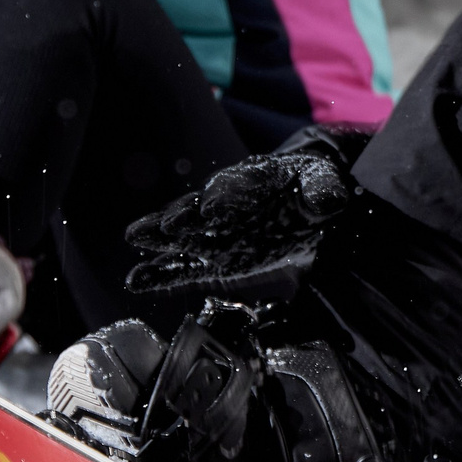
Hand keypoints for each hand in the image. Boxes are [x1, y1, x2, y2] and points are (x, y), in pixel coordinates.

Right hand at [120, 146, 355, 303]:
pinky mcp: (213, 259)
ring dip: (160, 239)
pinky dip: (160, 273)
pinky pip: (184, 267)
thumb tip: (327, 200)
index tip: (213, 206)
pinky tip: (136, 280)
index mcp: (252, 181)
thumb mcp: (322, 182)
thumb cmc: (309, 186)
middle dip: (185, 217)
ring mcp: (215, 233)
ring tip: (135, 239)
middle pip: (201, 210)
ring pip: (184, 236)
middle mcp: (225, 205)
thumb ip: (323, 191)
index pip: (237, 188)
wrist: (305, 204)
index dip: (226, 196)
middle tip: (169, 225)